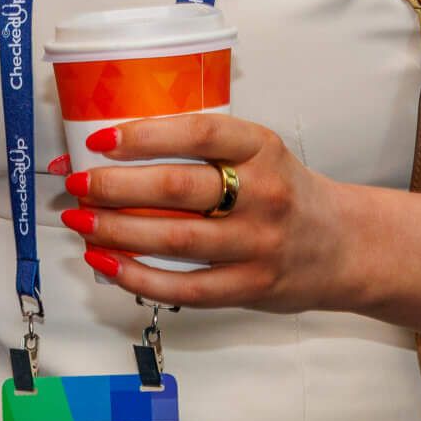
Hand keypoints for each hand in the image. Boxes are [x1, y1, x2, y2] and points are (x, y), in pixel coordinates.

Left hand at [58, 114, 347, 312]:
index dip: (146, 134)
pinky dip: (138, 276)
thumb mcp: (260, 153)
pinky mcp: (251, 287)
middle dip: (116, 186)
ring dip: (117, 230)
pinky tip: (106, 263)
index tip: (101, 139)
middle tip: (76, 182)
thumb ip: (205, 149)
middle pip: (178, 188)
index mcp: (263, 148)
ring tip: (80, 220)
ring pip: (175, 239)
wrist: (343, 246)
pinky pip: (185, 288)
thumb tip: (118, 147)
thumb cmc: (285, 192)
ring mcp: (258, 245)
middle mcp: (263, 194)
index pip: (199, 132)